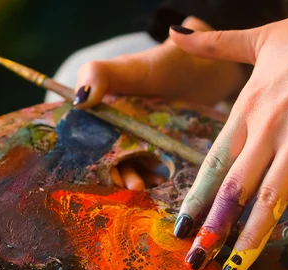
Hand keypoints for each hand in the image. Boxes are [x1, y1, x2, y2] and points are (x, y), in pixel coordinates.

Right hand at [73, 17, 247, 189]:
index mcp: (100, 109)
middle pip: (108, 157)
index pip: (86, 139)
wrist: (209, 66)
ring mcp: (140, 137)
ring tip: (147, 187)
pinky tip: (161, 182)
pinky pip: (153, 166)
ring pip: (130, 164)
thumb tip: (78, 101)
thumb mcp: (129, 68)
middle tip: (132, 186)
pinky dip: (154, 176)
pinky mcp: (161, 146)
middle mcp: (116, 125)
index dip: (90, 159)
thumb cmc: (165, 63)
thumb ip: (98, 75)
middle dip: (117, 174)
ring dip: (135, 179)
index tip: (105, 174)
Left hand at [170, 0, 287, 269]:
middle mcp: (269, 127)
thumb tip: (174, 32)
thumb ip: (212, 44)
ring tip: (237, 268)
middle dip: (215, 227)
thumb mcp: (256, 37)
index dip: (197, 198)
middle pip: (235, 187)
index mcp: (248, 106)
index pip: (214, 162)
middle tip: (197, 260)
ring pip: (272, 196)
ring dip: (254, 236)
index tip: (181, 227)